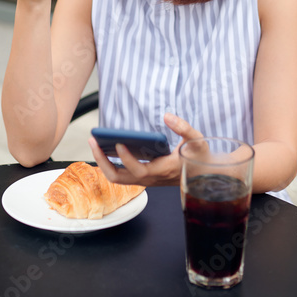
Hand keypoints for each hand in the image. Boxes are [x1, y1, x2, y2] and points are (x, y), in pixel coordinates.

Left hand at [87, 113, 203, 186]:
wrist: (203, 176)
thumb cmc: (199, 158)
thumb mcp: (197, 140)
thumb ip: (183, 127)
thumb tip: (167, 116)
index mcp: (164, 170)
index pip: (140, 170)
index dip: (127, 159)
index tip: (119, 143)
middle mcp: (151, 178)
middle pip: (120, 178)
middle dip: (103, 162)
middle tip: (93, 142)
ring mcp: (146, 180)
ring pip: (118, 178)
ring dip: (103, 163)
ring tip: (95, 143)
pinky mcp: (144, 177)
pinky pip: (122, 174)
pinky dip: (110, 163)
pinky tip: (105, 148)